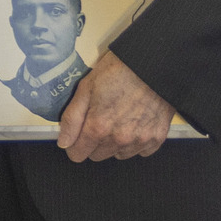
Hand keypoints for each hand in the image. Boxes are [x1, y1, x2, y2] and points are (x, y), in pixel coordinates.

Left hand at [55, 51, 173, 161]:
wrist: (153, 64)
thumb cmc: (117, 71)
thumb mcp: (86, 88)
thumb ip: (72, 118)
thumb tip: (64, 143)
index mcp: (98, 127)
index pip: (78, 154)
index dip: (74, 144)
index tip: (78, 134)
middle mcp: (119, 139)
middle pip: (98, 156)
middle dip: (95, 142)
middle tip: (101, 118)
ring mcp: (140, 140)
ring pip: (119, 155)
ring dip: (115, 143)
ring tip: (120, 118)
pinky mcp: (157, 138)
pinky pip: (141, 152)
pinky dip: (136, 142)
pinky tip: (136, 123)